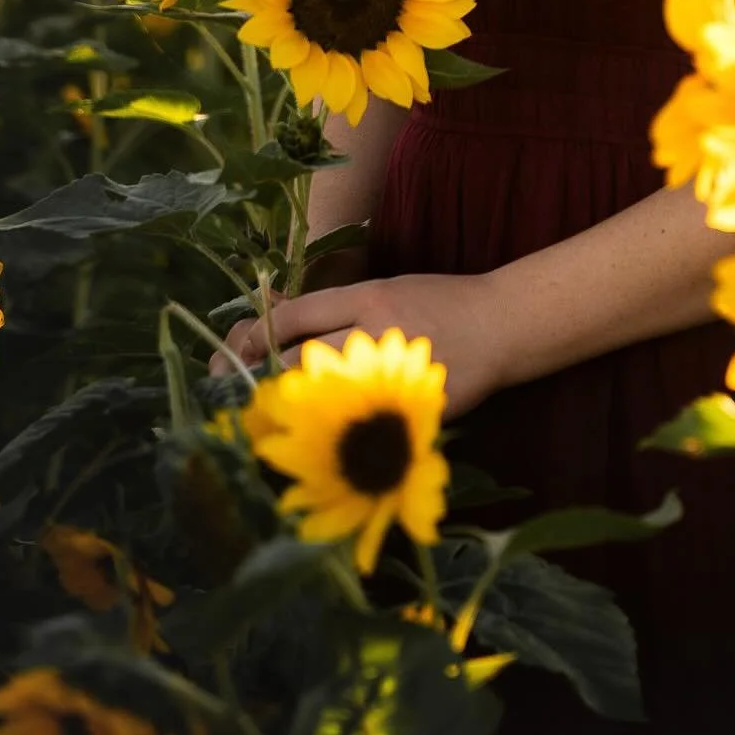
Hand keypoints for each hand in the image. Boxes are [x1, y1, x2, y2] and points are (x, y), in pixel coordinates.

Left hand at [206, 272, 505, 421]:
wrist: (501, 326)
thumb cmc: (440, 302)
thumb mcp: (386, 289)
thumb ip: (338, 308)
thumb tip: (279, 324)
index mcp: (368, 299)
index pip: (295, 318)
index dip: (255, 338)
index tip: (233, 357)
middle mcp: (375, 336)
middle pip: (299, 362)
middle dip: (261, 381)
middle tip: (236, 396)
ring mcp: (393, 376)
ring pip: (323, 401)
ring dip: (288, 414)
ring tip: (263, 424)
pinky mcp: (408, 410)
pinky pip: (359, 429)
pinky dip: (331, 438)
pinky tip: (312, 445)